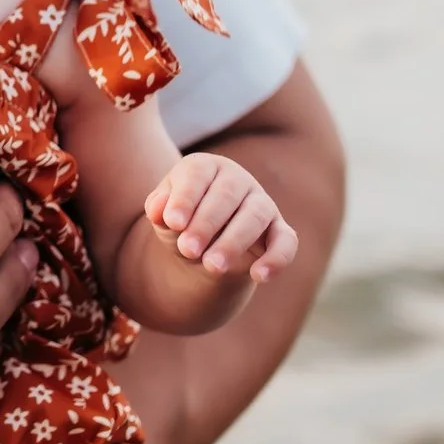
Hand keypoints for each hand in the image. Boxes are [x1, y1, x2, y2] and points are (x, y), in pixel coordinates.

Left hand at [144, 152, 296, 282]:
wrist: (201, 250)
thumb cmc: (180, 225)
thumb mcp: (163, 217)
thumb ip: (158, 210)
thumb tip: (158, 209)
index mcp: (206, 167)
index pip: (197, 175)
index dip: (185, 198)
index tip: (173, 223)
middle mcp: (237, 179)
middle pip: (226, 196)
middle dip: (205, 225)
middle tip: (188, 250)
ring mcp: (262, 203)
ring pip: (255, 217)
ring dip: (233, 242)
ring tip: (212, 266)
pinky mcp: (280, 230)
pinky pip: (286, 241)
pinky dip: (276, 259)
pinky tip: (258, 276)